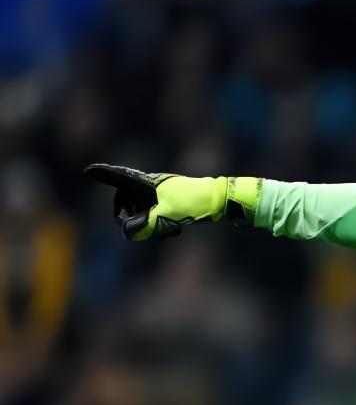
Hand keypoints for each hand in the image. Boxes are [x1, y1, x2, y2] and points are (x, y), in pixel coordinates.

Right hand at [85, 164, 259, 240]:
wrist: (220, 201)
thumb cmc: (193, 203)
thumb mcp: (167, 216)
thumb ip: (146, 225)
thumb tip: (128, 233)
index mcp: (148, 184)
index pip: (121, 178)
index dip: (104, 175)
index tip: (87, 171)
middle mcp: (152, 185)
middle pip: (128, 200)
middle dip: (130, 216)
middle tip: (137, 230)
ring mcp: (161, 193)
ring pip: (143, 210)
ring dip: (149, 225)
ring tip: (167, 233)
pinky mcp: (170, 201)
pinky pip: (155, 214)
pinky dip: (160, 225)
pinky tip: (175, 232)